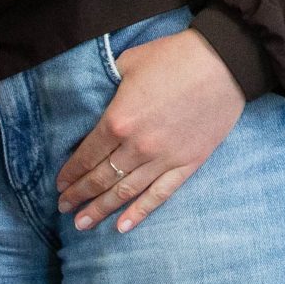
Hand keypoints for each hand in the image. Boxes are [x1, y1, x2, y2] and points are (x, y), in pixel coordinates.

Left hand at [56, 29, 244, 234]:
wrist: (225, 62)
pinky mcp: (188, 164)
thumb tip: (97, 96)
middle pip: (101, 178)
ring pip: (125, 192)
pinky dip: (139, 213)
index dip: (71, 172)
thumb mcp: (130, 61)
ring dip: (101, 209)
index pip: (87, 155)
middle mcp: (137, 147)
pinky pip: (159, 195)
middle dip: (79, 195)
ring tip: (82, 223)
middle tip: (63, 207)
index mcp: (118, 120)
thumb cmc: (176, 56)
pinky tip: (122, 227)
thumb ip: (108, 83)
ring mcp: (164, 159)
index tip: (59, 185)